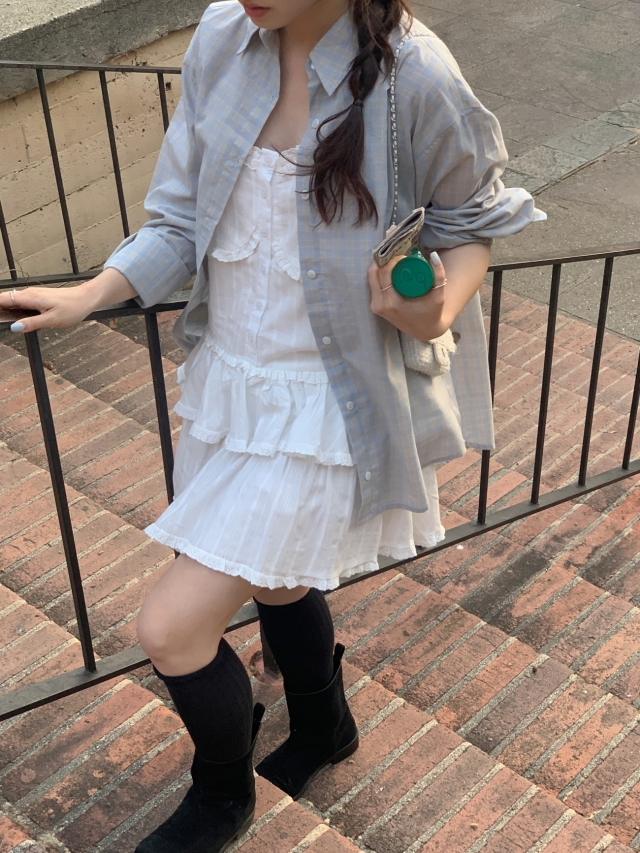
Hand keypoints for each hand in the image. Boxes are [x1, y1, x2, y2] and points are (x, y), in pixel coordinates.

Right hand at [0, 268, 136, 333]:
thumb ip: (32, 323)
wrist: (86, 298)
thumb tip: (14, 327)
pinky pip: (21, 303)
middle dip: (0, 310)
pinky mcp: (38, 298)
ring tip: (5, 321)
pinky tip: (16, 319)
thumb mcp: (52, 320)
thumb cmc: (72, 308)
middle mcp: (28, 294)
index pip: (3, 300)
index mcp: (30, 298)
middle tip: (1, 322)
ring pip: (13, 301)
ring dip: (6, 310)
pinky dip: (15, 310)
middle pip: (5, 300)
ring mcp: (33, 295)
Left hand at [368, 251, 447, 341]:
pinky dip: (379, 275)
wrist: (425, 330)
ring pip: (371, 278)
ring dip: (381, 267)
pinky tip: (389, 270)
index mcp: (392, 303)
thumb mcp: (438, 295)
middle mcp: (380, 305)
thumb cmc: (432, 313)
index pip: (384, 273)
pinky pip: (373, 285)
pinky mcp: (375, 307)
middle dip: (384, 261)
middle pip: (374, 274)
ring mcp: (375, 307)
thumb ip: (439, 275)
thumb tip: (434, 255)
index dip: (391, 260)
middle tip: (398, 256)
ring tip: (395, 262)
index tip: (403, 256)